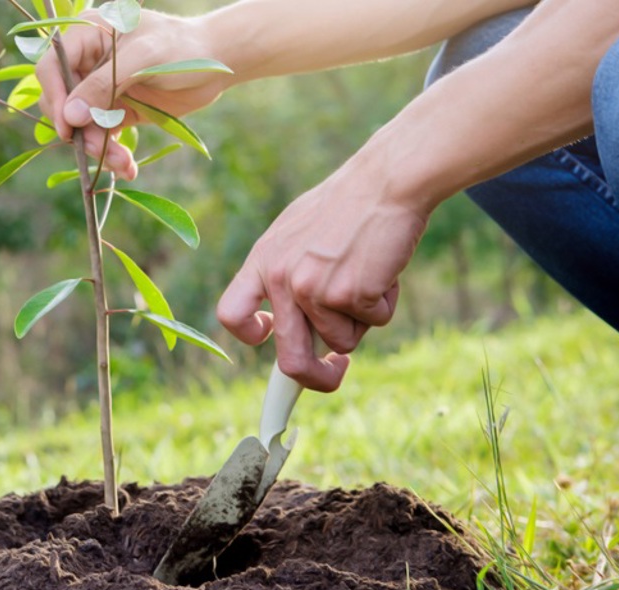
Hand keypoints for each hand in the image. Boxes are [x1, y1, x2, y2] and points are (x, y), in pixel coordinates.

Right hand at [34, 10, 232, 179]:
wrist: (217, 64)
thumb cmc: (182, 48)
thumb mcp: (143, 59)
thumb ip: (104, 84)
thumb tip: (70, 116)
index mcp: (88, 36)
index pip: (52, 67)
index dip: (55, 96)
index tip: (67, 127)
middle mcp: (89, 63)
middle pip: (63, 102)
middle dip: (80, 130)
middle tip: (99, 150)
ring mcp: (102, 89)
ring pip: (83, 126)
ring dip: (98, 148)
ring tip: (124, 164)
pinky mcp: (117, 111)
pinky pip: (103, 136)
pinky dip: (112, 154)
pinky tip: (128, 168)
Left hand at [216, 157, 426, 391]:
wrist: (387, 181)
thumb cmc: (348, 205)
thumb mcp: (297, 232)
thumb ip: (287, 272)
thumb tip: (289, 323)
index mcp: (263, 261)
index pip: (232, 314)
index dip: (250, 335)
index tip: (270, 337)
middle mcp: (282, 279)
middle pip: (290, 359)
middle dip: (315, 379)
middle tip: (335, 373)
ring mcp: (315, 289)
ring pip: (343, 340)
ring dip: (362, 318)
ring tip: (370, 272)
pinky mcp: (352, 295)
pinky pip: (375, 322)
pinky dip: (385, 303)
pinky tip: (385, 267)